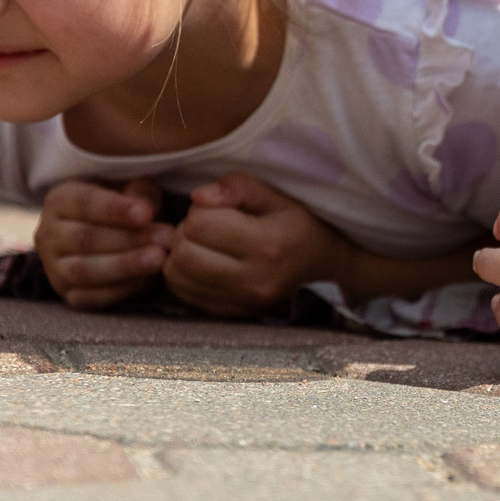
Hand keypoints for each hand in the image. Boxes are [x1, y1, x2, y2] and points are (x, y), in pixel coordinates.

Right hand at [34, 178, 169, 310]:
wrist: (109, 236)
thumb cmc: (124, 207)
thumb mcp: (130, 189)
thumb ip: (139, 192)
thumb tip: (145, 209)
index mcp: (59, 201)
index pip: (84, 203)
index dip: (115, 209)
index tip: (147, 214)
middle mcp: (48, 235)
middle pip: (85, 239)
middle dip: (129, 239)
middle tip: (166, 238)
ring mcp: (55, 269)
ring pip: (85, 271)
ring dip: (126, 266)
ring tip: (160, 259)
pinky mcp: (70, 295)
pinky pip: (93, 297)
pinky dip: (123, 289)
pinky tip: (149, 279)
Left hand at [160, 173, 346, 318]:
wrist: (322, 262)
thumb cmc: (297, 222)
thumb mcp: (276, 196)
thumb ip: (238, 187)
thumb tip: (198, 196)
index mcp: (269, 245)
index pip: (201, 224)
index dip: (201, 209)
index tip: (219, 208)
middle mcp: (254, 280)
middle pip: (184, 253)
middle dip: (186, 232)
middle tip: (205, 225)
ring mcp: (242, 302)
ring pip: (176, 275)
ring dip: (180, 253)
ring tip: (202, 243)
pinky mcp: (230, 314)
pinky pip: (182, 294)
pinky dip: (182, 275)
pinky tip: (202, 262)